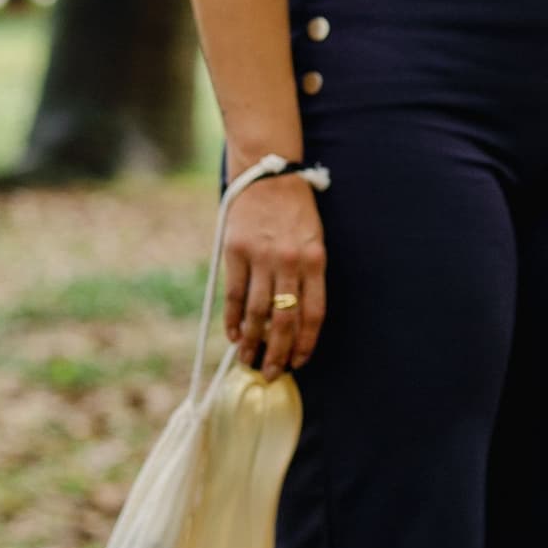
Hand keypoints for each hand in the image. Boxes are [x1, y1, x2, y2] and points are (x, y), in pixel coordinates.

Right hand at [219, 168, 326, 373]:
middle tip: (272, 373)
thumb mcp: (313, 241)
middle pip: (285, 320)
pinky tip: (233, 336)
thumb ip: (307, 277)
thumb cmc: (294, 212)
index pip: (314, 314)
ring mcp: (261, 257)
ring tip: (248, 361)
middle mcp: (289, 262)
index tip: (299, 362)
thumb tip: (294, 321)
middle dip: (278, 352)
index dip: (305, 343)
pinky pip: (234, 295)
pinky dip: (232, 320)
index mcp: (315, 260)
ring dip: (252, 343)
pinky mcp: (236, 252)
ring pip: (257, 313)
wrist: (269, 174)